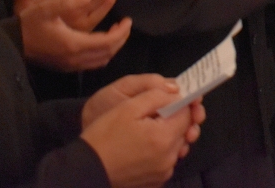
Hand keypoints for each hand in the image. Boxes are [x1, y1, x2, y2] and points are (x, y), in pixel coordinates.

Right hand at [17, 0, 131, 71]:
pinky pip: (92, 63)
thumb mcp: (46, 8)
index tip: (128, 20)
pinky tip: (100, 40)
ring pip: (101, 60)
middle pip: (108, 53)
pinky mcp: (65, 67)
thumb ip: (67, 1)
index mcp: (74, 44)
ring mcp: (70, 66)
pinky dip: (102, 53)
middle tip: (126, 24)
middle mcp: (75, 59)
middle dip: (121, 38)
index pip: (107, 42)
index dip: (121, 32)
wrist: (11, 45)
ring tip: (116, 30)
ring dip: (112, 46)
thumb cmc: (28, 25)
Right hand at [81, 83, 204, 187]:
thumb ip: (158, 96)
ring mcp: (163, 172)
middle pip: (184, 132)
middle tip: (156, 114)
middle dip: (175, 120)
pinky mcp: (155, 181)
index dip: (182, 104)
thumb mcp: (129, 107)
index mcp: (164, 138)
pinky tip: (144, 146)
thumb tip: (178, 95)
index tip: (172, 99)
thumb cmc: (105, 135)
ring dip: (169, 136)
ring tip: (148, 130)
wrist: (86, 168)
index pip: (188, 115)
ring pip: (176, 146)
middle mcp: (169, 158)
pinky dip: (161, 152)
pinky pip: (166, 161)